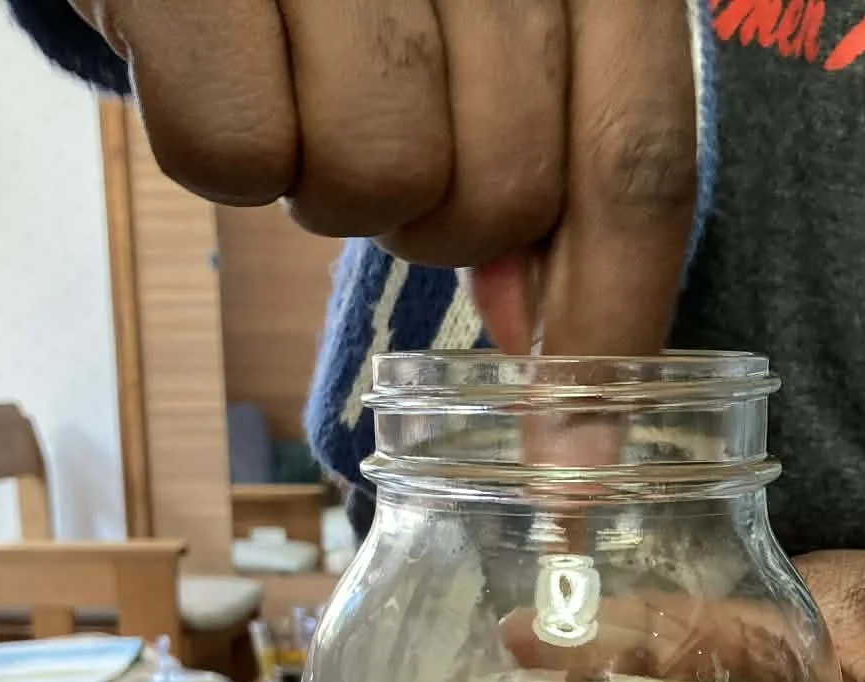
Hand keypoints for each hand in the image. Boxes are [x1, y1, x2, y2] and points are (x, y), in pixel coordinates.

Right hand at [72, 0, 695, 352]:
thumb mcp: (479, 24)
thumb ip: (540, 145)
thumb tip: (537, 330)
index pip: (637, 157)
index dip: (614, 316)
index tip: (580, 455)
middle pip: (506, 189)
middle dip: (441, 224)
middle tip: (389, 149)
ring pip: (378, 176)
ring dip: (332, 183)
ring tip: (306, 94)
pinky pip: (237, 151)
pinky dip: (227, 152)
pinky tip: (235, 76)